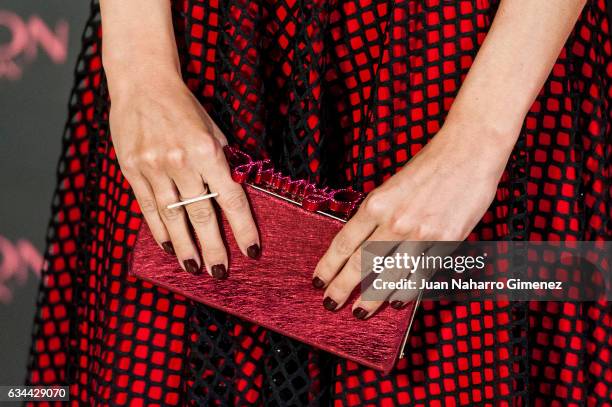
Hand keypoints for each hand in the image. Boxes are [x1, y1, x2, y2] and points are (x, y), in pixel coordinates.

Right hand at [109, 72, 259, 277]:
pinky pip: (148, 207)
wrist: (142, 84)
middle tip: (220, 272)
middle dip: (213, 247)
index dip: (243, 228)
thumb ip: (224, 162)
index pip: (231, 199)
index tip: (252, 251)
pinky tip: (168, 247)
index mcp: (207, 150)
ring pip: (173, 217)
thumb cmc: (184, 107)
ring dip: (185, 246)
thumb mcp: (213, 129)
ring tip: (194, 268)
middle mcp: (181, 162)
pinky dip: (159, 230)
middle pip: (202, 215)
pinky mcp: (132, 170)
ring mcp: (154, 167)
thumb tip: (237, 194)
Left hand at [312, 123, 512, 318]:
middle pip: (361, 264)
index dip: (328, 266)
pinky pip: (421, 273)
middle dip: (342, 288)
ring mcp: (421, 234)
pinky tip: (396, 300)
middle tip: (330, 304)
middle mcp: (395, 222)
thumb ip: (377, 214)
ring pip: (390, 275)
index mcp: (377, 204)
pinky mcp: (446, 241)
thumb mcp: (391, 186)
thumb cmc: (429, 165)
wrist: (469, 151)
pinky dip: (406, 289)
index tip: (318, 280)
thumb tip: (362, 243)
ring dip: (373, 297)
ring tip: (360, 311)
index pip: (344, 242)